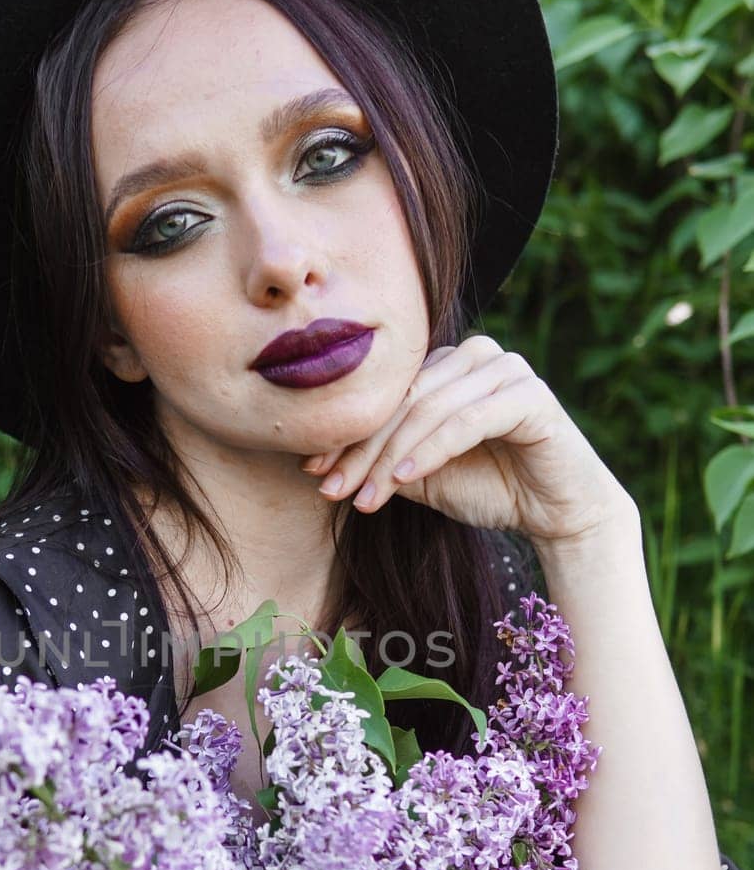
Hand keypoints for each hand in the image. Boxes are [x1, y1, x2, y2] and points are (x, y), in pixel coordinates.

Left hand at [303, 334, 634, 547]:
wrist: (558, 513)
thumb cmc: (492, 489)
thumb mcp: (424, 476)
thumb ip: (385, 460)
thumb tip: (323, 465)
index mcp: (447, 366)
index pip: (386, 396)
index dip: (347, 435)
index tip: (312, 472)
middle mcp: (475, 356)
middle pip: (403, 401)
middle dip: (362, 449)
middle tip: (331, 489)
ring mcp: (506, 370)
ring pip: (429, 410)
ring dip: (391, 457)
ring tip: (364, 497)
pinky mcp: (530, 395)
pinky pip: (467, 421)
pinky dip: (432, 450)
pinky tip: (405, 479)